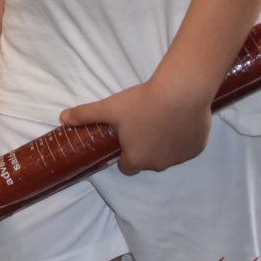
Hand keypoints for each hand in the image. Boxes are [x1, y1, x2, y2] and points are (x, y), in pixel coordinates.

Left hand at [62, 78, 210, 173]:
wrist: (181, 94)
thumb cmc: (141, 103)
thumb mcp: (108, 108)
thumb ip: (85, 115)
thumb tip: (62, 118)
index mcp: (136, 160)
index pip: (126, 166)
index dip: (124, 153)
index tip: (124, 138)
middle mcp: (159, 165)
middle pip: (148, 161)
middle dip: (144, 148)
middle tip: (142, 124)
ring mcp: (180, 158)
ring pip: (168, 155)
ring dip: (164, 143)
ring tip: (161, 120)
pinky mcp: (197, 148)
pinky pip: (186, 147)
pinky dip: (182, 138)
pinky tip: (178, 120)